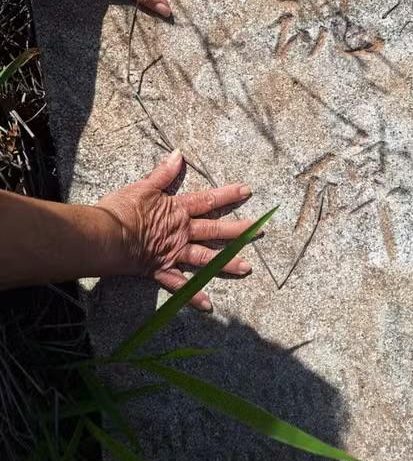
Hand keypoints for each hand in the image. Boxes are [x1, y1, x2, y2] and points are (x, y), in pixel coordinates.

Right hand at [94, 150, 254, 311]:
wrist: (104, 236)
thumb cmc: (121, 210)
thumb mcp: (143, 187)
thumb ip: (163, 174)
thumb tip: (178, 154)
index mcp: (178, 211)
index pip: (208, 200)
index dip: (228, 195)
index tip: (248, 191)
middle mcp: (182, 232)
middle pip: (216, 230)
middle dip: (240, 230)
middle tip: (261, 230)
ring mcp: (173, 253)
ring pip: (206, 258)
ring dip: (227, 263)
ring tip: (247, 268)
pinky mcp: (160, 270)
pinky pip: (180, 286)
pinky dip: (194, 296)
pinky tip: (209, 305)